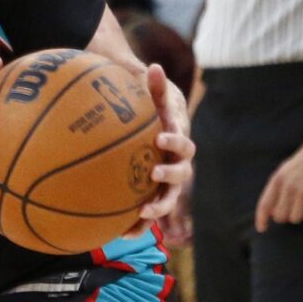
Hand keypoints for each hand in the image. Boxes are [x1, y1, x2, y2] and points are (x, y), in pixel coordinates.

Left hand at [130, 64, 195, 235]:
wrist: (153, 138)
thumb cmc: (152, 117)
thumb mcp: (152, 101)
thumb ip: (153, 87)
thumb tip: (153, 66)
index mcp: (177, 143)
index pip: (182, 143)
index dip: (174, 141)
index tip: (160, 137)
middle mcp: (176, 167)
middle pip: (182, 175)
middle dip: (170, 175)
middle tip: (154, 172)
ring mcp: (166, 186)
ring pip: (168, 200)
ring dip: (158, 207)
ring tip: (143, 212)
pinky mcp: (153, 200)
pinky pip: (149, 216)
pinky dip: (138, 226)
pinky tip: (121, 235)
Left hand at [254, 136, 302, 232]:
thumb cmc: (301, 164)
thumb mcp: (283, 173)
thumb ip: (275, 191)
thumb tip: (270, 214)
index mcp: (276, 180)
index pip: (264, 205)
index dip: (261, 219)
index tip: (262, 230)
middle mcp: (288, 187)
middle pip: (280, 217)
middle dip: (285, 217)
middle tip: (292, 209)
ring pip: (296, 219)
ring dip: (299, 215)